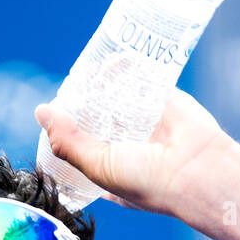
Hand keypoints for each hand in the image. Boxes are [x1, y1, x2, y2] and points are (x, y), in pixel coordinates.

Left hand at [34, 88, 234, 218]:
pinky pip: (142, 79)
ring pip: (117, 97)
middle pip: (97, 117)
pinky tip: (109, 58)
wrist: (198, 171)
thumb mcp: (97, 166)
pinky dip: (127, 68)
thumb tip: (41, 112)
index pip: (81, 147)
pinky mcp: (163, 100)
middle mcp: (128, 145)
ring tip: (84, 71)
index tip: (53, 113)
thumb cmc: (147, 181)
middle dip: (83, 103)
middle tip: (68, 87)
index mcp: (110, 169)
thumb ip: (67, 142)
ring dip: (101, 83)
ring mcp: (146, 121)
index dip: (67, 131)